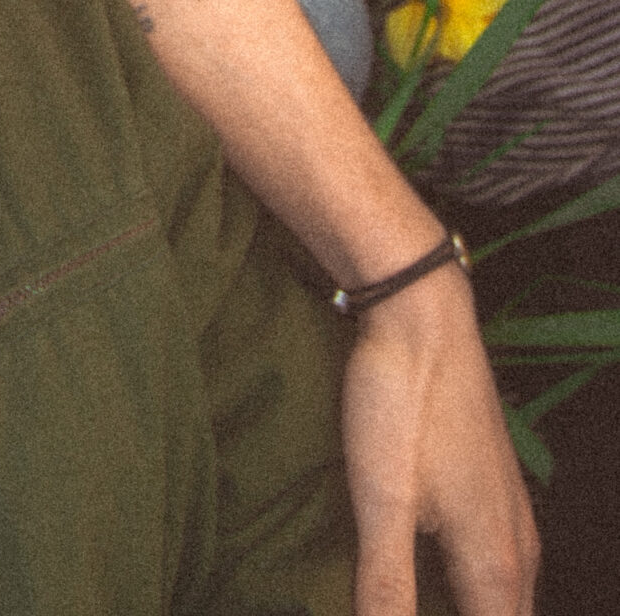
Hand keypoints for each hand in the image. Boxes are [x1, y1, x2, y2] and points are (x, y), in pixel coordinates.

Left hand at [342, 264, 537, 615]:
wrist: (421, 313)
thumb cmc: (402, 402)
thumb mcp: (381, 500)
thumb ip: (387, 586)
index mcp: (496, 562)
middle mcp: (518, 545)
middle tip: (409, 609)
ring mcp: (511, 511)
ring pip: (510, 597)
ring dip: (479, 611)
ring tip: (431, 602)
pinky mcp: (494, 485)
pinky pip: (503, 565)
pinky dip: (480, 591)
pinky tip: (445, 581)